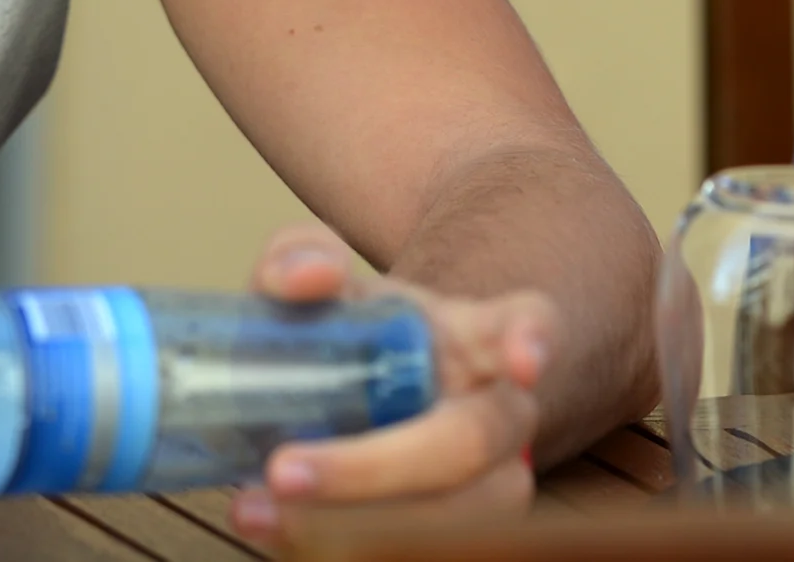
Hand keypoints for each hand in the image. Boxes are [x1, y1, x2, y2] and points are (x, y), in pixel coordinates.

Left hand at [228, 225, 543, 543]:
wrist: (364, 412)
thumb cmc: (360, 344)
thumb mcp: (326, 288)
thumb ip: (302, 260)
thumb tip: (307, 278)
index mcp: (479, 339)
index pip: (531, 324)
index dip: (533, 340)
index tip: (521, 360)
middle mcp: (494, 417)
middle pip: (469, 445)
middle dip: (377, 467)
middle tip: (284, 467)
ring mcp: (481, 489)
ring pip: (444, 522)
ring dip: (348, 523)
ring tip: (260, 506)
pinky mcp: (447, 538)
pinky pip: (403, 552)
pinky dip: (329, 547)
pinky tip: (270, 525)